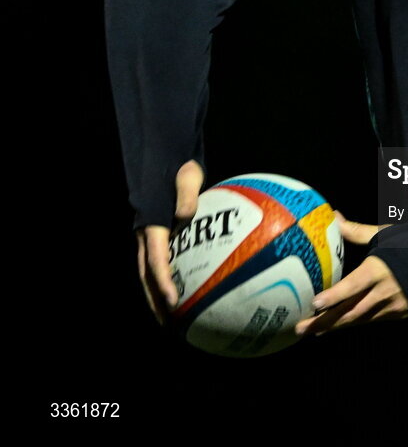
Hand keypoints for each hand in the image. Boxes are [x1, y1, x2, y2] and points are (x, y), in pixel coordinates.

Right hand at [136, 159, 203, 322]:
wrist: (166, 159)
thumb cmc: (179, 166)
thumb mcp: (186, 173)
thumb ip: (186, 192)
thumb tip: (186, 214)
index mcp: (151, 223)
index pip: (155, 258)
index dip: (162, 281)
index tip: (172, 301)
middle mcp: (146, 234)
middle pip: (146, 274)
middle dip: (155, 299)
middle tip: (167, 323)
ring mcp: (149, 236)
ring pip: (148, 271)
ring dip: (156, 294)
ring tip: (171, 317)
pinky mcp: (158, 235)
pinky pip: (160, 261)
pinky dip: (166, 278)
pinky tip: (184, 290)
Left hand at [294, 212, 407, 335]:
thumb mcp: (386, 234)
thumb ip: (357, 231)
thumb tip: (334, 217)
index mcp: (379, 270)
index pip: (353, 286)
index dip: (333, 297)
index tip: (314, 303)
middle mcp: (384, 292)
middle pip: (350, 312)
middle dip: (324, 322)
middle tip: (300, 328)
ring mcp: (393, 307)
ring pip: (359, 320)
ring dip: (336, 326)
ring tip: (314, 331)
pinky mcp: (400, 314)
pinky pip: (373, 320)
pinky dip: (355, 323)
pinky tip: (341, 324)